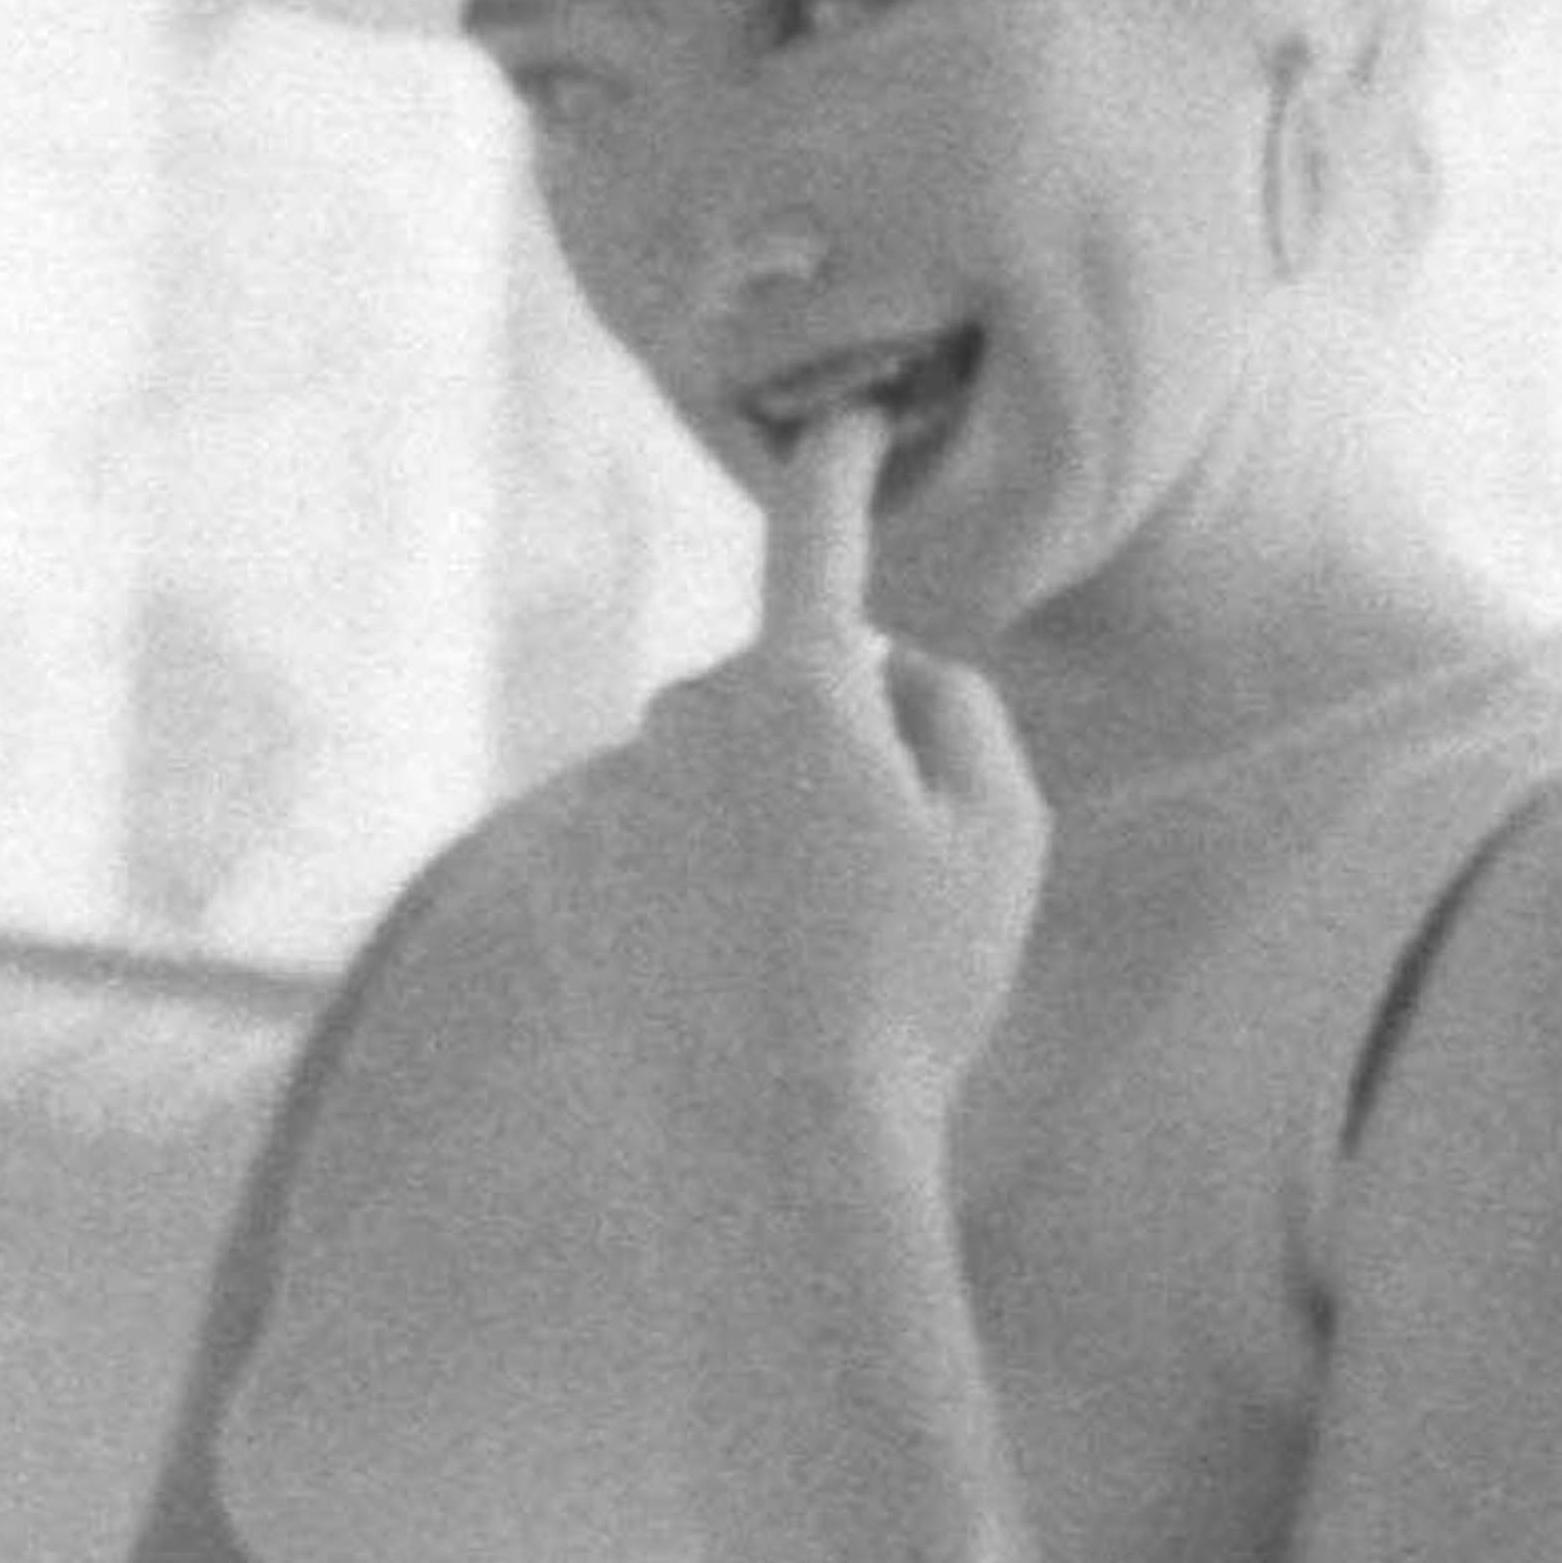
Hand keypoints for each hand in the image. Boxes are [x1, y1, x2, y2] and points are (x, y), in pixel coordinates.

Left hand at [531, 415, 1045, 1148]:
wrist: (774, 1145)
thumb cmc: (910, 990)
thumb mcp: (1000, 839)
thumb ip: (960, 714)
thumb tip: (893, 671)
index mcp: (795, 688)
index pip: (817, 542)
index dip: (840, 472)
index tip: (846, 417)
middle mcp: (680, 719)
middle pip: (777, 697)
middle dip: (828, 752)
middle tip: (885, 890)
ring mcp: (609, 801)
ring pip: (711, 785)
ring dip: (759, 837)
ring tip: (807, 963)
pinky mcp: (561, 884)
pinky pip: (652, 859)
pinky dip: (696, 904)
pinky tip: (731, 989)